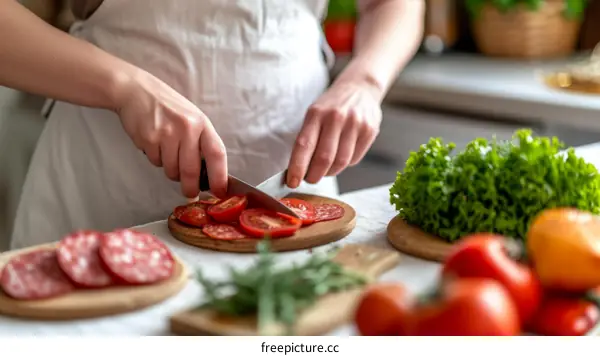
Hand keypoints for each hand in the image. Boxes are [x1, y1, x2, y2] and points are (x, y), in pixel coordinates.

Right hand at [114, 69, 227, 197]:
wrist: (136, 91)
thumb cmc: (168, 107)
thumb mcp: (192, 118)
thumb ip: (201, 141)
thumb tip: (208, 174)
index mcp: (202, 123)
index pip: (217, 153)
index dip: (219, 176)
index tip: (219, 191)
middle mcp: (186, 128)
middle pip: (191, 170)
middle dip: (190, 187)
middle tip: (189, 193)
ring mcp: (166, 133)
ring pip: (171, 170)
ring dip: (170, 170)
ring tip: (167, 152)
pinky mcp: (148, 139)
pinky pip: (155, 162)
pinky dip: (156, 159)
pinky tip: (154, 143)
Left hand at [286, 79, 382, 187]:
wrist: (360, 88)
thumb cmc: (332, 106)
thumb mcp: (314, 114)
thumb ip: (307, 139)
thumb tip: (298, 170)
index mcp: (316, 113)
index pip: (304, 145)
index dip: (297, 168)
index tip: (292, 181)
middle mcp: (336, 117)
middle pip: (324, 159)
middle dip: (314, 175)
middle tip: (310, 179)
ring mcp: (355, 124)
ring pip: (340, 162)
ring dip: (330, 172)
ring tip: (325, 169)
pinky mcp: (369, 131)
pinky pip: (354, 159)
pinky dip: (345, 164)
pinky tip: (341, 156)